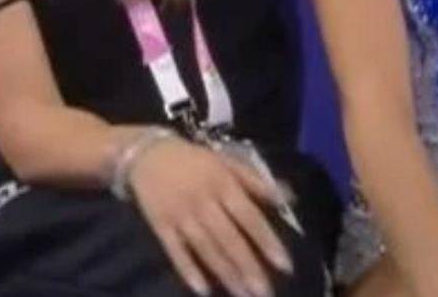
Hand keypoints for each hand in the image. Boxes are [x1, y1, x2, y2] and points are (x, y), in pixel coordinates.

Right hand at [127, 136, 292, 296]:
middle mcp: (203, 201)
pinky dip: (188, 270)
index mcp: (223, 183)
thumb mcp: (227, 162)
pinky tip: (203, 290)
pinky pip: (175, 252)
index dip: (267, 241)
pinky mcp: (160, 226)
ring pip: (206, 249)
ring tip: (243, 295)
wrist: (148, 154)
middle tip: (264, 294)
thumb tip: (288, 197)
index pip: (249, 216)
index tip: (285, 265)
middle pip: (229, 238)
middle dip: (248, 267)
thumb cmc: (195, 160)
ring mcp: (180, 215)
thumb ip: (257, 182)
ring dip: (225, 274)